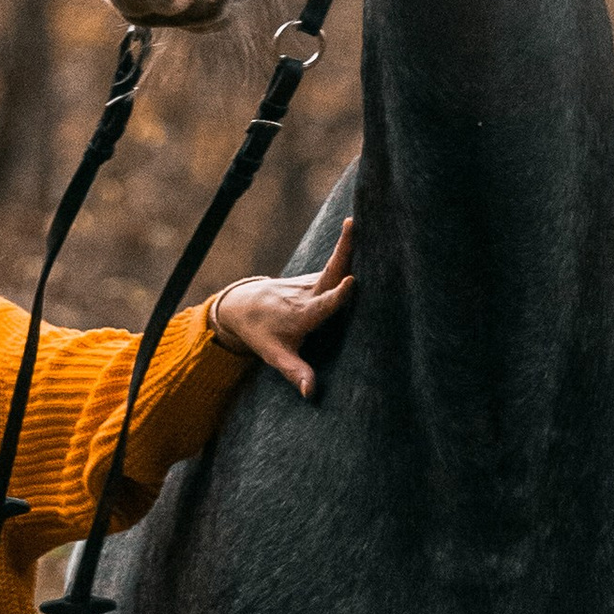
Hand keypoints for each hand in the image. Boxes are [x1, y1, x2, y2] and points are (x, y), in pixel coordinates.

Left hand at [207, 221, 355, 400]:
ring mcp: (312, 281)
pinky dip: (352, 251)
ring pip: (335, 263)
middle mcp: (308, 293)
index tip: (352, 282)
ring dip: (351, 243)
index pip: (323, 304)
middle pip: (330, 270)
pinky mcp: (316, 277)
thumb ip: (295, 372)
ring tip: (370, 220)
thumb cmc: (261, 333)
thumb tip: (311, 393)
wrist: (243, 305)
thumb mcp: (275, 355)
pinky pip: (337, 264)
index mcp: (303, 314)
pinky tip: (370, 234)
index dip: (337, 296)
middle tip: (355, 224)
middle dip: (343, 250)